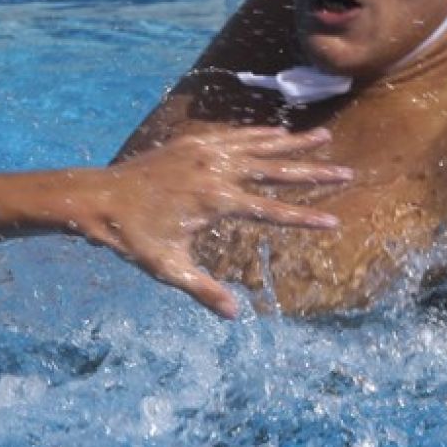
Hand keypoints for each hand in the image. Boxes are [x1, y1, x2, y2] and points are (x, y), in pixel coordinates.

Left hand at [71, 127, 350, 317]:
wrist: (98, 198)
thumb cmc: (132, 237)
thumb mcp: (169, 268)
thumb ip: (205, 290)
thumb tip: (235, 314)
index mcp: (216, 200)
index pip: (272, 210)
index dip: (305, 217)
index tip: (335, 221)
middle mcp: (216, 169)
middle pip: (276, 169)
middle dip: (314, 171)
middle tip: (347, 169)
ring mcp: (204, 151)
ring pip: (259, 144)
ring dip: (293, 141)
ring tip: (324, 135)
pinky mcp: (192, 142)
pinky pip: (233, 134)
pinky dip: (257, 133)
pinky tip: (274, 133)